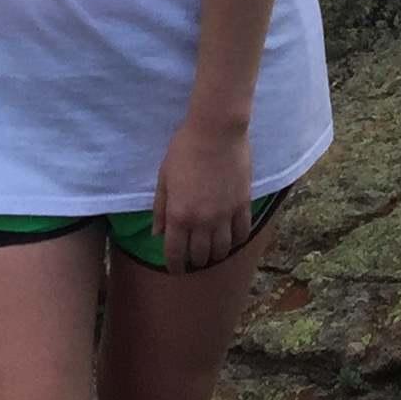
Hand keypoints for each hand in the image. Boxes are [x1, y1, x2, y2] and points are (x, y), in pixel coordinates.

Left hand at [151, 115, 253, 274]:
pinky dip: (236, 241)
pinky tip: (232, 237)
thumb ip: (160, 208)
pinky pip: (242, 234)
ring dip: (215, 254)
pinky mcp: (243, 205)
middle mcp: (202, 222)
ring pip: (222, 250)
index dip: (174, 266)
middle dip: (194, 261)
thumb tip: (157, 234)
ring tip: (211, 249)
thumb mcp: (164, 177)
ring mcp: (225, 215)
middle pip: (200, 256)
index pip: (175, 254)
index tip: (175, 269)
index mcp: (179, 216)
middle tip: (192, 256)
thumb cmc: (184, 148)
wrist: (216, 130)